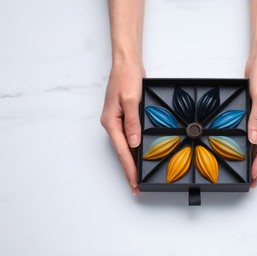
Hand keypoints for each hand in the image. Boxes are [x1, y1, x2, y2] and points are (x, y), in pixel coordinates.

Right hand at [100, 62, 144, 194]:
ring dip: (131, 160)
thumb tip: (133, 144)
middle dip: (129, 169)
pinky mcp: (124, 115)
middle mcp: (112, 123)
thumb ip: (132, 123)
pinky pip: (128, 136)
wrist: (127, 62)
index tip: (135, 182)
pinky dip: (133, 147)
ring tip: (138, 174)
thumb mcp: (131, 100)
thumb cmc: (127, 78)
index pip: (122, 151)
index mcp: (111, 122)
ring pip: (125, 145)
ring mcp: (118, 120)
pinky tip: (139, 154)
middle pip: (122, 151)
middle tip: (137, 185)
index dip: (129, 168)